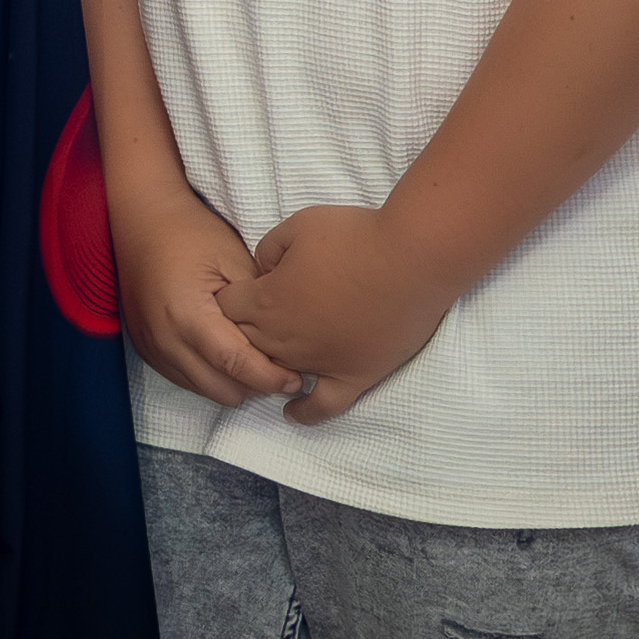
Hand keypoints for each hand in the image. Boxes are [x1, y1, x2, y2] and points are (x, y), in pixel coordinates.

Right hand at [109, 187, 301, 408]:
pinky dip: (208, 374)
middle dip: (254, 385)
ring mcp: (152, 346)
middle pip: (220, 389)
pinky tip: (226, 353)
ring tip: (253, 360)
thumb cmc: (191, 233)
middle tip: (279, 369)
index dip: (270, 378)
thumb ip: (258, 305)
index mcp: (187, 315)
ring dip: (231, 382)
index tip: (296, 377)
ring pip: (202, 389)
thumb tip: (284, 341)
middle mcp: (165, 339)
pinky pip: (184, 379)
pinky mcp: (145, 348)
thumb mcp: (234, 260)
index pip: (235, 365)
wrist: (142, 220)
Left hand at [217, 204, 459, 423]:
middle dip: (243, 330)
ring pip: (276, 373)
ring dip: (267, 365)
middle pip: (244, 343)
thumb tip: (262, 272)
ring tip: (269, 357)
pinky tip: (294, 411)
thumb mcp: (297, 227)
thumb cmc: (354, 237)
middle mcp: (285, 339)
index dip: (231, 296)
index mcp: (266, 301)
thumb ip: (268, 250)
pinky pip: (323, 406)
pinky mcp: (354, 376)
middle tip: (258, 318)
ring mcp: (319, 362)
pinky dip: (306, 412)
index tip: (246, 288)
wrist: (412, 259)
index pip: (226, 309)